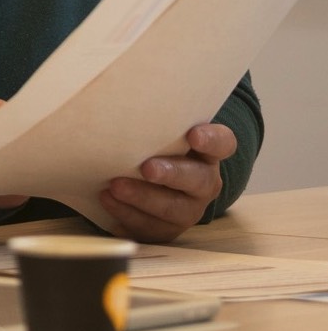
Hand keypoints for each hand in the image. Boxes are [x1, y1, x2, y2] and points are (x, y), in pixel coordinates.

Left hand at [99, 123, 235, 241]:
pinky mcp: (166, 229)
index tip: (194, 135)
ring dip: (143, 198)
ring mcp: (188, 209)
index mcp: (206, 153)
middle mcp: (203, 182)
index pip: (222, 143)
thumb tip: (113, 101)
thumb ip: (148, 123)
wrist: (141, 181)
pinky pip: (151, 228)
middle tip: (147, 168)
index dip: (212, 140)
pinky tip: (108, 202)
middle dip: (171, 174)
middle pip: (198, 180)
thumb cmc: (149, 147)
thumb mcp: (154, 133)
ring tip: (114, 187)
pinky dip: (127, 216)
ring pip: (173, 209)